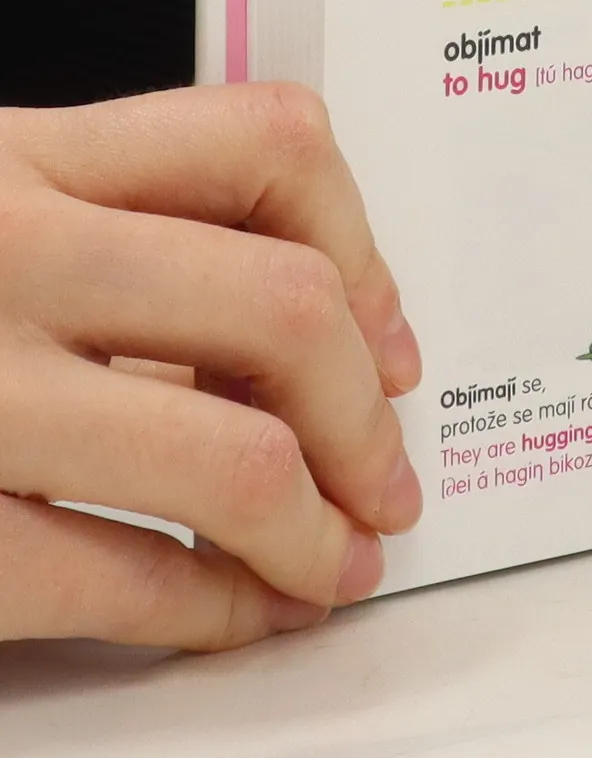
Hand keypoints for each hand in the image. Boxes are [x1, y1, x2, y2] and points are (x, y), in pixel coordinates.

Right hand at [0, 85, 423, 648]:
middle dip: (366, 414)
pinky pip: (113, 575)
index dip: (367, 249)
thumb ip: (98, 224)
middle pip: (284, 308)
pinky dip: (210, 607)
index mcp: (15, 155)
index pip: (267, 146)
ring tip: (334, 559)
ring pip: (231, 454)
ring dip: (316, 528)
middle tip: (387, 471)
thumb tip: (292, 328)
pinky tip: (234, 611)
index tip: (388, 334)